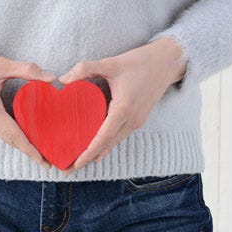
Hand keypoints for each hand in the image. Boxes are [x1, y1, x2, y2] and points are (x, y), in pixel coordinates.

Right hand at [0, 31, 55, 170]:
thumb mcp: (2, 63)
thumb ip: (28, 71)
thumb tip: (52, 78)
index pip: (13, 133)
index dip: (29, 149)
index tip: (43, 161)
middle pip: (8, 139)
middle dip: (27, 151)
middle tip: (47, 161)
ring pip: (2, 135)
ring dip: (19, 144)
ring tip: (38, 149)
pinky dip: (10, 134)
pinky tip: (22, 133)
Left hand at [56, 36, 186, 176]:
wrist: (168, 62)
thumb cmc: (141, 62)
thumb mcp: (111, 62)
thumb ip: (85, 69)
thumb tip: (63, 79)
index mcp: (124, 108)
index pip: (103, 137)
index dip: (88, 152)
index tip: (75, 163)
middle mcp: (132, 120)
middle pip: (107, 145)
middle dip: (87, 159)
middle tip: (67, 169)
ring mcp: (137, 121)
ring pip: (113, 142)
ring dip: (96, 153)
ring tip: (77, 162)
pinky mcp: (138, 119)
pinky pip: (119, 136)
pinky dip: (106, 144)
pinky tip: (95, 151)